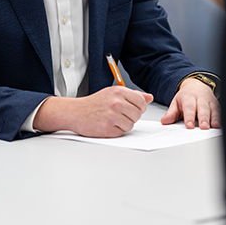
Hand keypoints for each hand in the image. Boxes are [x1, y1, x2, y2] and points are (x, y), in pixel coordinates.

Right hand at [34, 86, 153, 137]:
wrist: (76, 112)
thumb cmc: (94, 103)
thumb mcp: (113, 93)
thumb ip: (133, 95)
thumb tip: (149, 97)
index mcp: (119, 92)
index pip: (142, 102)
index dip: (139, 107)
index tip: (131, 108)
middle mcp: (116, 103)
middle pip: (137, 115)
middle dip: (131, 117)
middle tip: (118, 114)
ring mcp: (112, 116)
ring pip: (130, 125)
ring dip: (123, 125)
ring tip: (112, 119)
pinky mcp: (107, 128)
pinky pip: (121, 132)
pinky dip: (115, 131)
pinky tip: (106, 124)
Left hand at [160, 78, 220, 129]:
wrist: (196, 85)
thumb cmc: (186, 96)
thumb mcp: (176, 102)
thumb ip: (171, 113)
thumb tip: (164, 121)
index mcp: (188, 97)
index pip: (189, 107)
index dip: (189, 116)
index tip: (189, 125)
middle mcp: (200, 98)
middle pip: (203, 108)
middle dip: (203, 118)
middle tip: (203, 127)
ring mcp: (210, 101)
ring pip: (213, 109)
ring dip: (214, 118)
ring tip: (213, 126)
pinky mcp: (217, 104)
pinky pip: (220, 111)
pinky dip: (220, 117)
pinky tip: (220, 125)